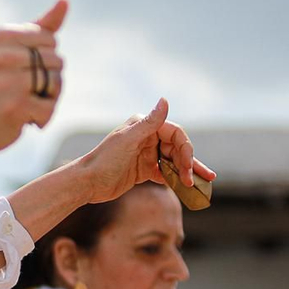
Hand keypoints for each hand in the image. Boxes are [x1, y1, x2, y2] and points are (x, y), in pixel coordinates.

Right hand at [0, 0, 68, 203]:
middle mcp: (2, 55)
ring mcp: (7, 81)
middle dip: (49, 80)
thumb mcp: (14, 50)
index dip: (44, 59)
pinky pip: (50, 107)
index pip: (51, 40)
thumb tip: (65, 0)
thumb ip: (42, 27)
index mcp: (1, 35)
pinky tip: (24, 119)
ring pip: (56, 83)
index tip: (21, 70)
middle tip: (22, 91)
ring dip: (48, 99)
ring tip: (24, 103)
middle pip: (57, 61)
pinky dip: (43, 118)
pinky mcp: (14, 106)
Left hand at [72, 98, 218, 206]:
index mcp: (144, 126)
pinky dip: (177, 180)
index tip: (188, 167)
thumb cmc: (104, 160)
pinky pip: (167, 173)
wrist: (87, 183)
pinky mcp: (145, 170)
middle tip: (193, 181)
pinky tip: (187, 188)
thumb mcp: (128, 140)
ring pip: (174, 161)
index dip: (185, 150)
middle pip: (177, 149)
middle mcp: (147, 137)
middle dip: (188, 164)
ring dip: (187, 172)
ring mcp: (147, 154)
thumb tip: (165, 100)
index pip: (176, 134)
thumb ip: (149, 122)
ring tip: (201, 185)